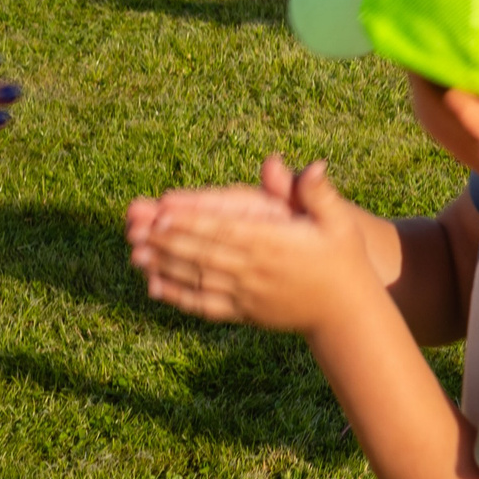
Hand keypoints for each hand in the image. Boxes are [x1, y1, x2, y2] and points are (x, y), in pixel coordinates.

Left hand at [127, 157, 380, 333]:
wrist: (345, 311)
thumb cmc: (342, 260)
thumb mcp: (340, 221)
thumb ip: (320, 194)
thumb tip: (316, 165)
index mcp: (274, 244)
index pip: (225, 229)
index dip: (192, 221)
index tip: (163, 212)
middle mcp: (255, 270)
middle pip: (203, 253)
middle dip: (167, 240)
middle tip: (135, 227)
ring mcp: (246, 294)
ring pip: (197, 278)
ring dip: (164, 266)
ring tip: (134, 253)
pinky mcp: (242, 313)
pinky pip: (203, 305)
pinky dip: (177, 296)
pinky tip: (153, 286)